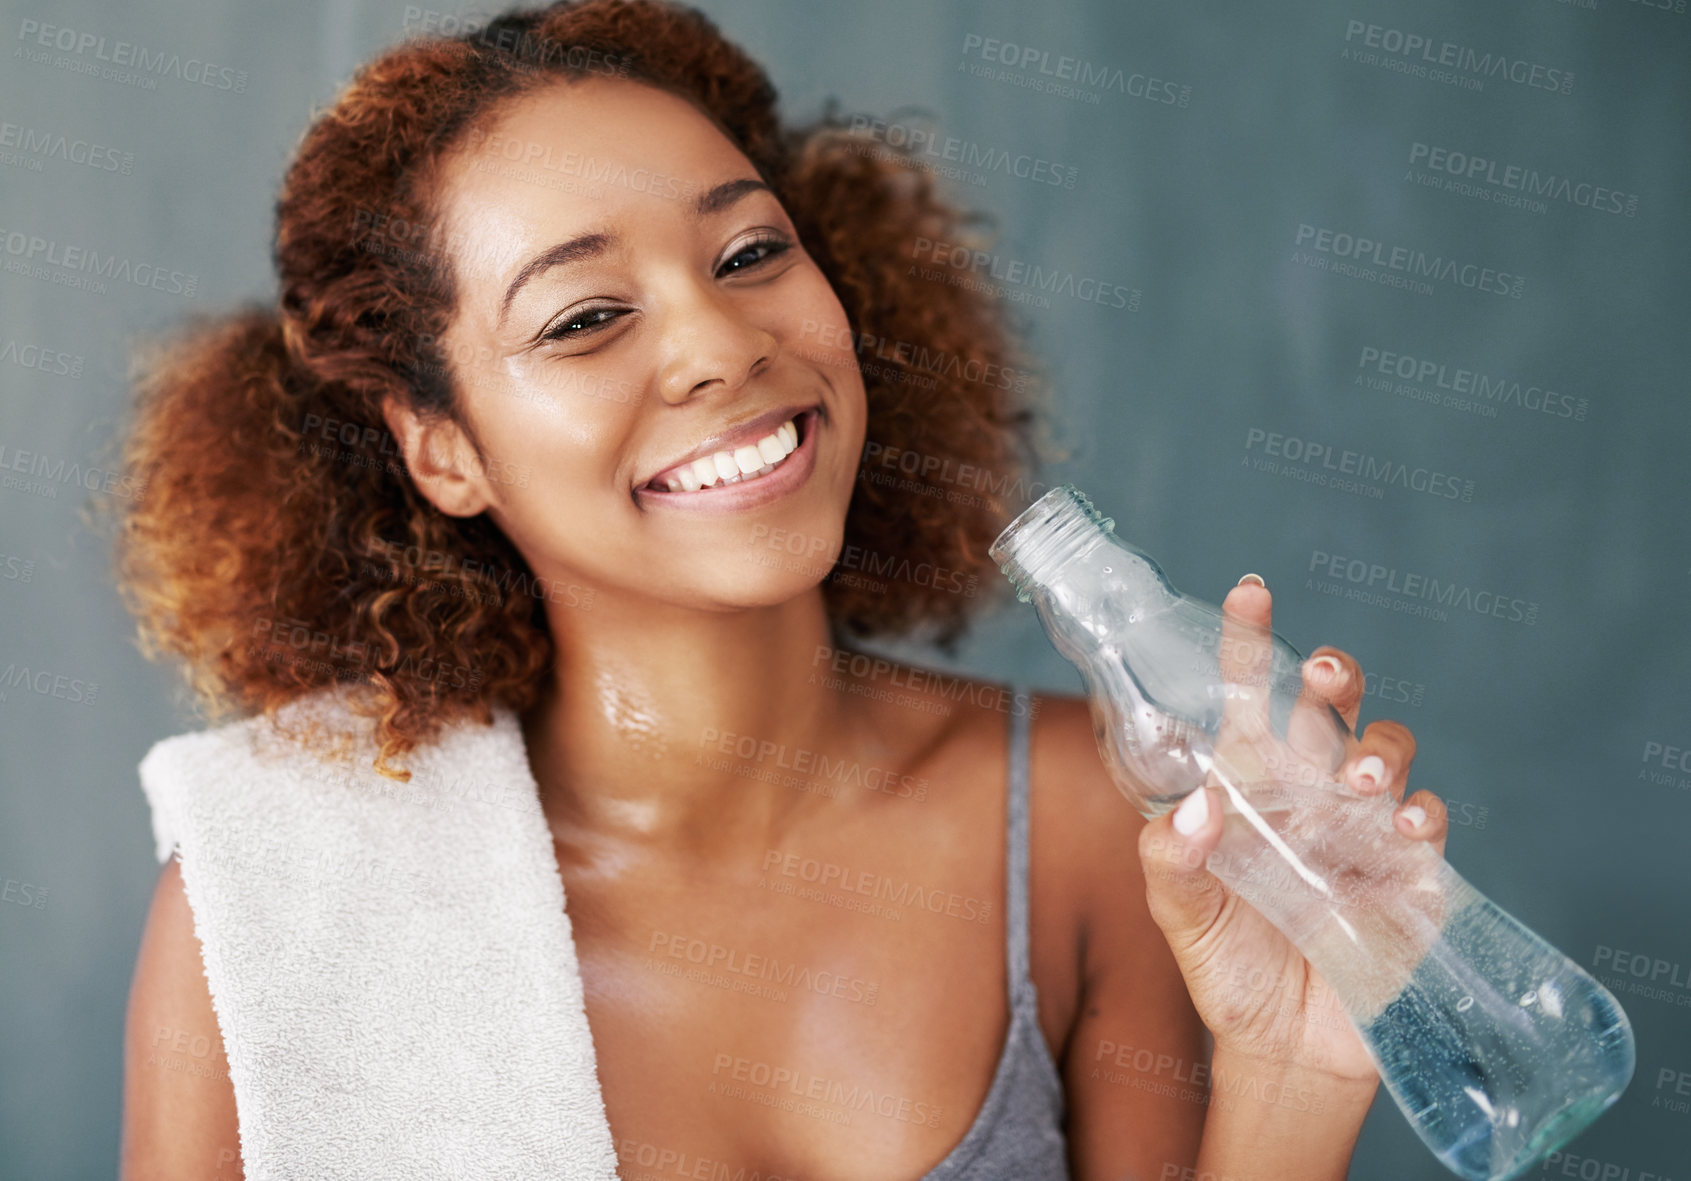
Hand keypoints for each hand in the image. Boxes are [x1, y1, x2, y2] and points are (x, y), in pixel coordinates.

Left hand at [1136, 574, 1449, 1083]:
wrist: (1284, 1051)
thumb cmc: (1228, 968)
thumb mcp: (1178, 916)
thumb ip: (1171, 861)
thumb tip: (1195, 806)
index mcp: (1249, 786)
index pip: (1249, 700)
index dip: (1251, 646)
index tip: (1250, 592)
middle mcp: (1310, 794)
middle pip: (1332, 709)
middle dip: (1333, 675)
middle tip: (1321, 673)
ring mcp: (1364, 830)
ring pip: (1385, 753)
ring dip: (1373, 752)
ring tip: (1352, 779)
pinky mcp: (1410, 876)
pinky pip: (1426, 825)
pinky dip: (1417, 816)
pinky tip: (1399, 828)